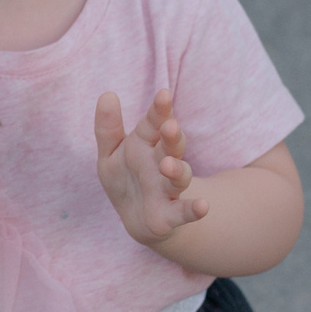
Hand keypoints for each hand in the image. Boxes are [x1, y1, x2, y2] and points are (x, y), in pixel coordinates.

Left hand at [95, 89, 210, 245]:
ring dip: (177, 170)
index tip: (163, 95)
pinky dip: (194, 209)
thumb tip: (107, 94)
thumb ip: (107, 128)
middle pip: (171, 146)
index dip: (159, 110)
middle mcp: (161, 162)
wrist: (135, 218)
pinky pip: (184, 211)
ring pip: (179, 176)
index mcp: (146, 144)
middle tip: (169, 126)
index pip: (154, 123)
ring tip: (168, 164)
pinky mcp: (170, 214)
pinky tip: (203, 207)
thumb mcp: (110, 154)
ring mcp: (168, 188)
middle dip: (172, 136)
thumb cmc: (125, 179)